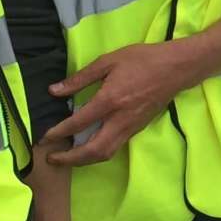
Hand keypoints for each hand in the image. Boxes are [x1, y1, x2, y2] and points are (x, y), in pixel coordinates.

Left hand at [42, 41, 198, 166]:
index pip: (79, 123)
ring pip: (105, 153)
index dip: (59, 132)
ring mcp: (131, 127)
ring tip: (67, 158)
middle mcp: (120, 119)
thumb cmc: (142, 60)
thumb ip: (81, 78)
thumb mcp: (108, 61)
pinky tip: (88, 148)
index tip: (44, 138)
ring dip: (84, 160)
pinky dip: (98, 153)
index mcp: (110, 100)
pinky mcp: (137, 129)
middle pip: (93, 150)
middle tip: (52, 158)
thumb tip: (55, 91)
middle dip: (70, 158)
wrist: (176, 68)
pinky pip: (115, 147)